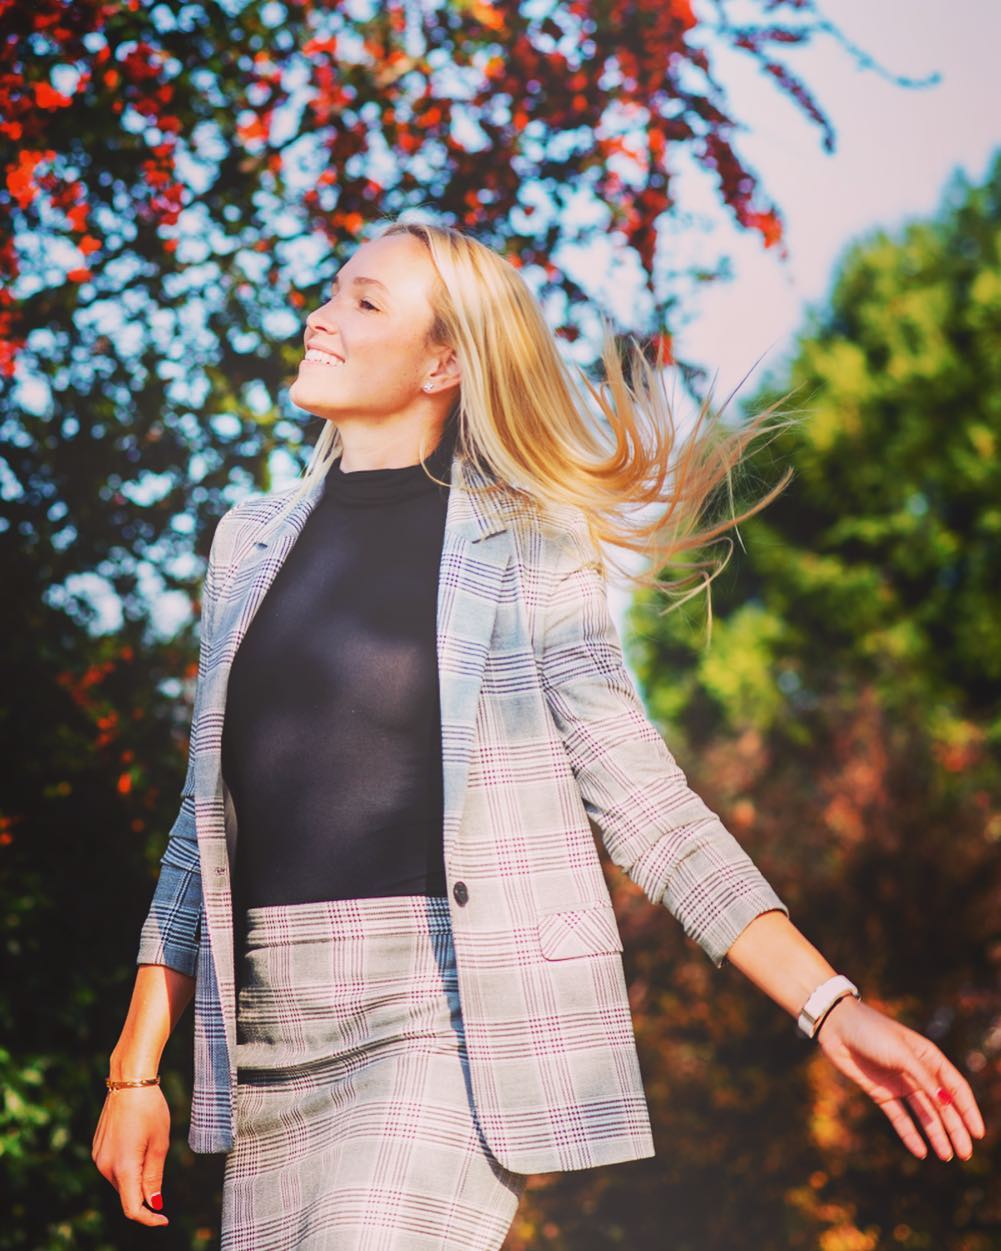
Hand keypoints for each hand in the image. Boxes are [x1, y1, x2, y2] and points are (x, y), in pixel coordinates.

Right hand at [91, 1086, 170, 1226]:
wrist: (129, 1081)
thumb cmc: (150, 1109)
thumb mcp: (160, 1144)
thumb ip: (154, 1177)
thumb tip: (153, 1204)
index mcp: (123, 1167)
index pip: (132, 1207)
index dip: (148, 1218)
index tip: (164, 1219)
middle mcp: (105, 1166)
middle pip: (127, 1192)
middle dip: (144, 1189)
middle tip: (159, 1158)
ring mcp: (98, 1156)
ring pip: (120, 1179)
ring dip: (135, 1174)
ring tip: (148, 1143)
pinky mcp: (97, 1148)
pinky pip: (113, 1165)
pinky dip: (127, 1163)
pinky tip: (136, 1139)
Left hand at [815, 995, 986, 1161]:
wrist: (836, 1027)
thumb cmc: (872, 1031)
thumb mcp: (901, 1052)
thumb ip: (924, 1078)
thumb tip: (946, 1104)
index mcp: (929, 1057)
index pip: (955, 1087)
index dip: (968, 1110)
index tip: (979, 1133)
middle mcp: (917, 1072)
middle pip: (941, 1106)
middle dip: (955, 1129)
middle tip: (965, 1154)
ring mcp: (899, 1084)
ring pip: (923, 1115)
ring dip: (936, 1135)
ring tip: (947, 1157)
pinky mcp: (881, 1093)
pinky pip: (900, 1118)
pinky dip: (910, 1134)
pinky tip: (921, 1151)